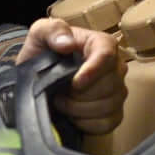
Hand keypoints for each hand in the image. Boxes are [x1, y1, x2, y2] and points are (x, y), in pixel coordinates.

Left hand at [15, 17, 126, 134]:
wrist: (37, 81)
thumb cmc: (41, 55)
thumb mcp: (39, 35)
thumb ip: (52, 30)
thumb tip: (67, 42)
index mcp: (100, 44)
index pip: (107, 55)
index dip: (92, 71)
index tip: (75, 83)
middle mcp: (116, 67)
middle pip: (109, 85)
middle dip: (78, 94)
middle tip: (58, 92)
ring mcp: (117, 92)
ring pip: (108, 106)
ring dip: (78, 109)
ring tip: (61, 101)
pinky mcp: (113, 113)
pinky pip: (106, 124)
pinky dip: (85, 123)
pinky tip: (72, 116)